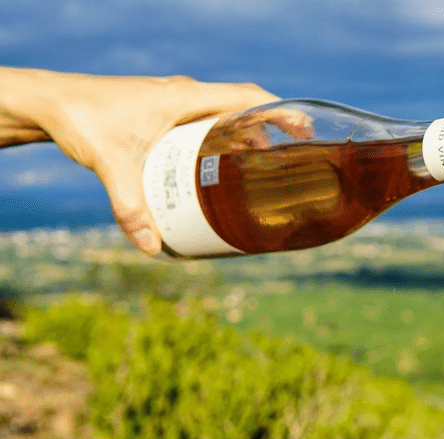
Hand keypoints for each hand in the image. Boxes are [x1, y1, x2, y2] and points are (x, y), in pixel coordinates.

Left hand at [8, 69, 278, 253]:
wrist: (49, 103)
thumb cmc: (81, 119)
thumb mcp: (110, 165)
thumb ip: (130, 207)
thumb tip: (152, 247)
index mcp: (184, 98)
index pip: (247, 97)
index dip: (281, 111)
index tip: (305, 129)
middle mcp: (185, 96)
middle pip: (243, 108)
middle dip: (271, 132)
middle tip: (291, 160)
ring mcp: (175, 104)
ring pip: (224, 117)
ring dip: (246, 137)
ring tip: (263, 169)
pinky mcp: (163, 115)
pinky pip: (206, 123)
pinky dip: (221, 141)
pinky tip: (220, 168)